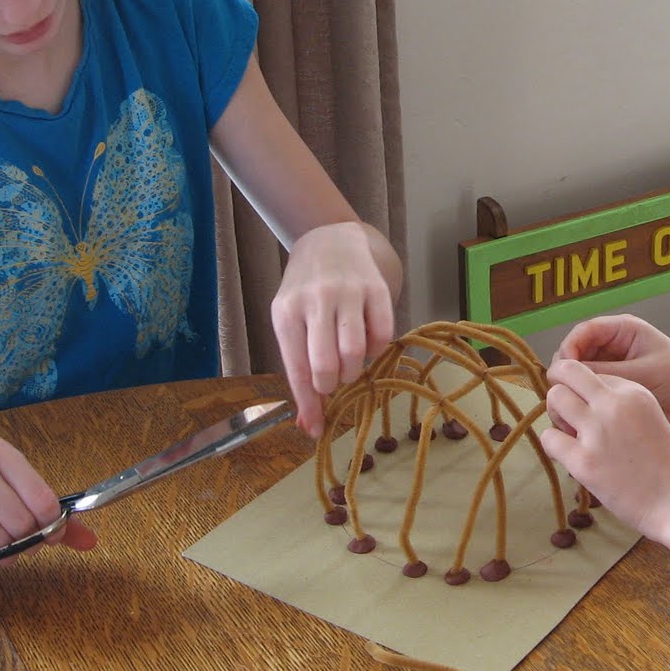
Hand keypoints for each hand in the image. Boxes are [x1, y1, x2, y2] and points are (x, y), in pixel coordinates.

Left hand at [271, 220, 395, 436]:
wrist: (329, 241)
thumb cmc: (304, 292)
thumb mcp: (289, 321)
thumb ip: (297, 368)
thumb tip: (307, 426)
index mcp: (286, 312)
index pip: (296, 368)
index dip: (308, 403)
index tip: (316, 429)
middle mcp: (316, 300)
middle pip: (327, 364)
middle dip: (332, 384)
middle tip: (333, 379)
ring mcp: (348, 292)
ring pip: (356, 352)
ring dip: (354, 370)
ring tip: (349, 363)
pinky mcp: (376, 288)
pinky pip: (382, 335)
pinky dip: (376, 350)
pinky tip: (367, 342)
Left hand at [538, 359, 669, 545]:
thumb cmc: (667, 466)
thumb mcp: (650, 417)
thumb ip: (619, 406)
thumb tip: (581, 404)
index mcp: (633, 391)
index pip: (591, 374)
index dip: (584, 392)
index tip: (592, 412)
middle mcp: (614, 404)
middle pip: (566, 374)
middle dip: (561, 392)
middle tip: (569, 418)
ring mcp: (597, 431)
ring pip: (554, 399)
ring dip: (556, 416)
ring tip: (570, 437)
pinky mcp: (584, 461)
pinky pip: (549, 438)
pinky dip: (555, 447)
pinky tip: (571, 458)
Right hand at [553, 315, 669, 430]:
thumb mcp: (642, 375)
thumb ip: (604, 373)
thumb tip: (565, 374)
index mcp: (623, 330)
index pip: (583, 332)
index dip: (569, 349)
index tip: (564, 372)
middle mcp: (614, 346)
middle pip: (576, 352)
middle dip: (568, 372)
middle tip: (565, 394)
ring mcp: (614, 367)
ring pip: (580, 374)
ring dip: (575, 389)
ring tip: (573, 408)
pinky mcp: (615, 387)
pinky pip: (591, 391)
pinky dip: (585, 401)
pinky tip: (583, 416)